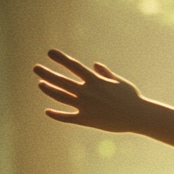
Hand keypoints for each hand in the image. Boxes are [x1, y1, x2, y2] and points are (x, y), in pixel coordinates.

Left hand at [34, 49, 153, 132]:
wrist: (138, 116)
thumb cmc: (131, 97)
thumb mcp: (119, 81)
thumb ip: (105, 73)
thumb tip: (95, 65)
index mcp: (95, 80)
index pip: (73, 66)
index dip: (60, 59)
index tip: (50, 52)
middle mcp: (87, 92)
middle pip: (62, 81)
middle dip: (47, 73)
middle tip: (36, 68)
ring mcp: (85, 106)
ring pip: (61, 97)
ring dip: (49, 90)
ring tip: (40, 84)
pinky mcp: (86, 120)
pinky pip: (67, 117)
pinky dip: (57, 115)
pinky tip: (47, 111)